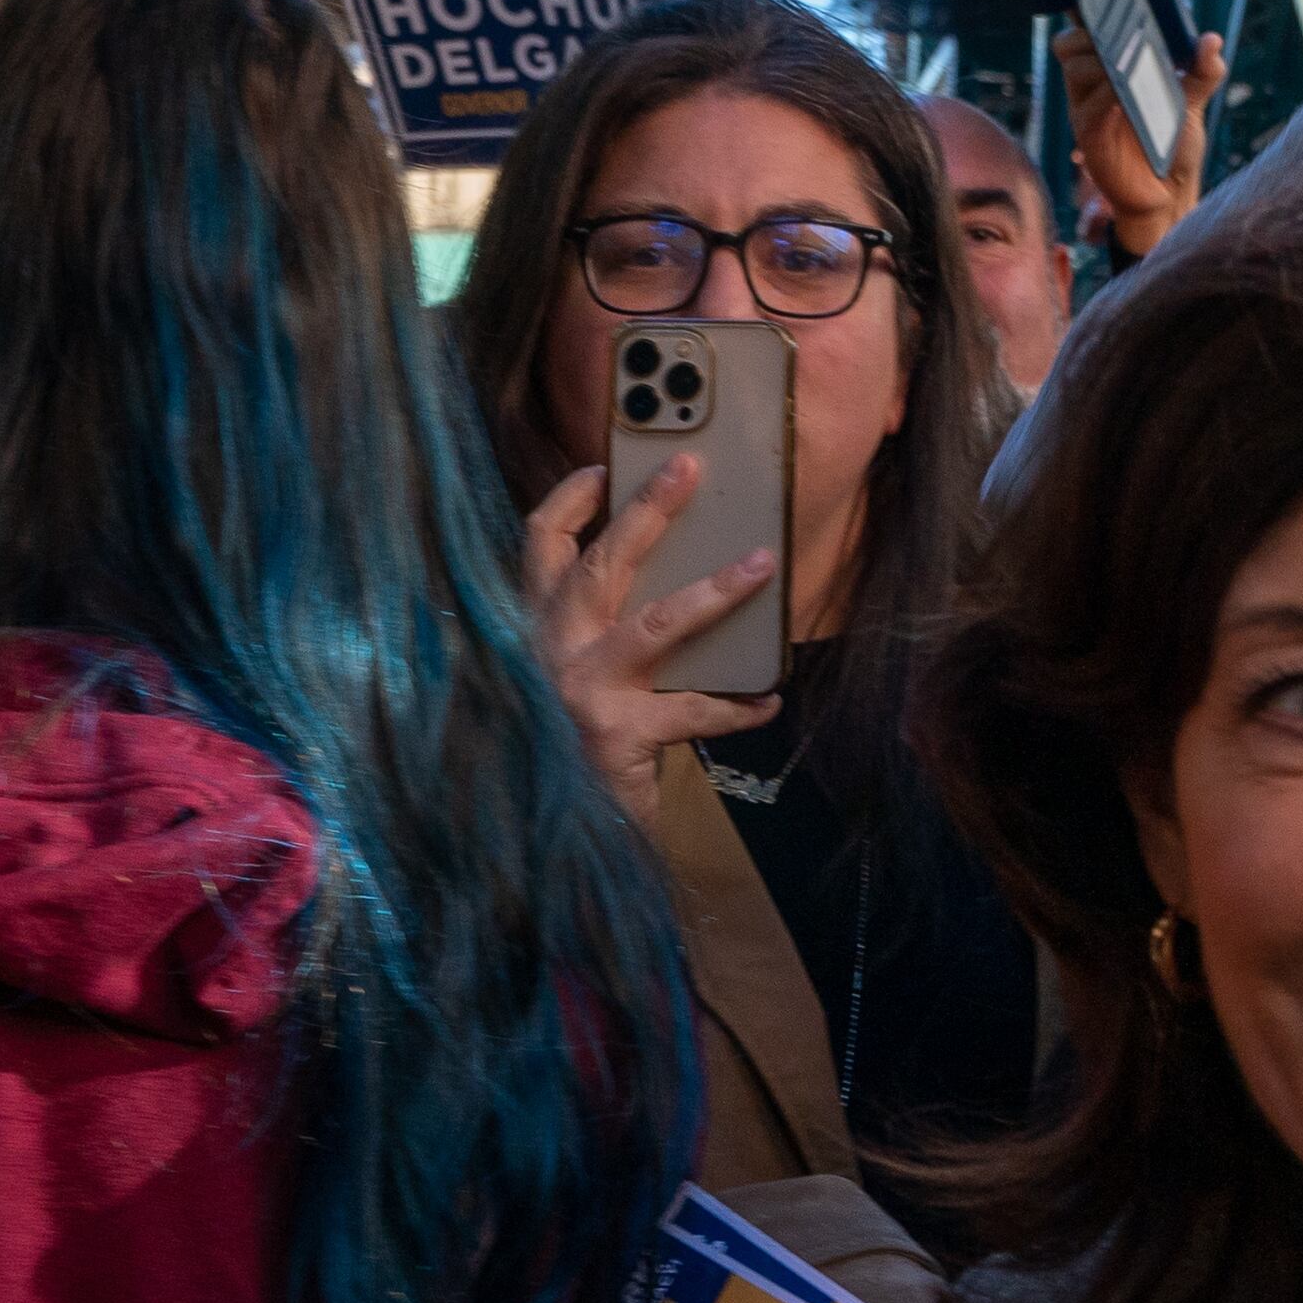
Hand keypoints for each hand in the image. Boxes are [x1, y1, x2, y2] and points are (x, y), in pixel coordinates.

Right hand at [523, 455, 778, 822]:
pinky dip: (738, 706)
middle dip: (647, 508)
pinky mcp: (617, 734)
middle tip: (688, 466)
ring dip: (717, 591)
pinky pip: (694, 709)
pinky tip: (769, 700)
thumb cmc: (568, 747)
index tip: (606, 467)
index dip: (570, 499)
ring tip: (763, 564)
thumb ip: (594, 629)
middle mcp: (547, 650)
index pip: (538, 544)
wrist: (557, 837)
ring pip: (657, 623)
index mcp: (533, 628)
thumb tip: (665, 574)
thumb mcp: (568, 676)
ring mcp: (579, 690)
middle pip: (601, 562)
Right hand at [1051, 26, 1225, 262]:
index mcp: (1107, 70)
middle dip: (1091, 30)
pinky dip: (1109, 92)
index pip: (1084, 30)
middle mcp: (1090, 87)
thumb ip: (1203, 72)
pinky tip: (1128, 89)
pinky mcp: (1089, 137)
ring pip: (1075, 68)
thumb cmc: (1172, 145)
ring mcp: (1085, 111)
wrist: (1169, 193)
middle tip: (1123, 26)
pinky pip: (1090, 106)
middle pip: (1069, 44)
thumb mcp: (1192, 103)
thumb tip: (1211, 40)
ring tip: (1131, 57)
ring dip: (1102, 58)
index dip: (1088, 10)